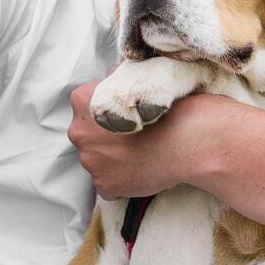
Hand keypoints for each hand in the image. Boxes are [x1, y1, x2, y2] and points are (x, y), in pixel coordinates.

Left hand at [68, 80, 220, 199]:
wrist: (185, 140)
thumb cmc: (165, 107)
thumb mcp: (137, 79)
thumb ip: (116, 80)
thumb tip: (111, 78)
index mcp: (82, 102)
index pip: (84, 103)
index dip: (105, 109)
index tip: (122, 114)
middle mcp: (78, 132)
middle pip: (86, 133)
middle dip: (103, 136)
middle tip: (131, 135)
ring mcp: (90, 162)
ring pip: (96, 159)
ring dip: (112, 158)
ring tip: (139, 153)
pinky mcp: (104, 185)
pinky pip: (108, 182)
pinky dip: (121, 179)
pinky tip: (140, 169)